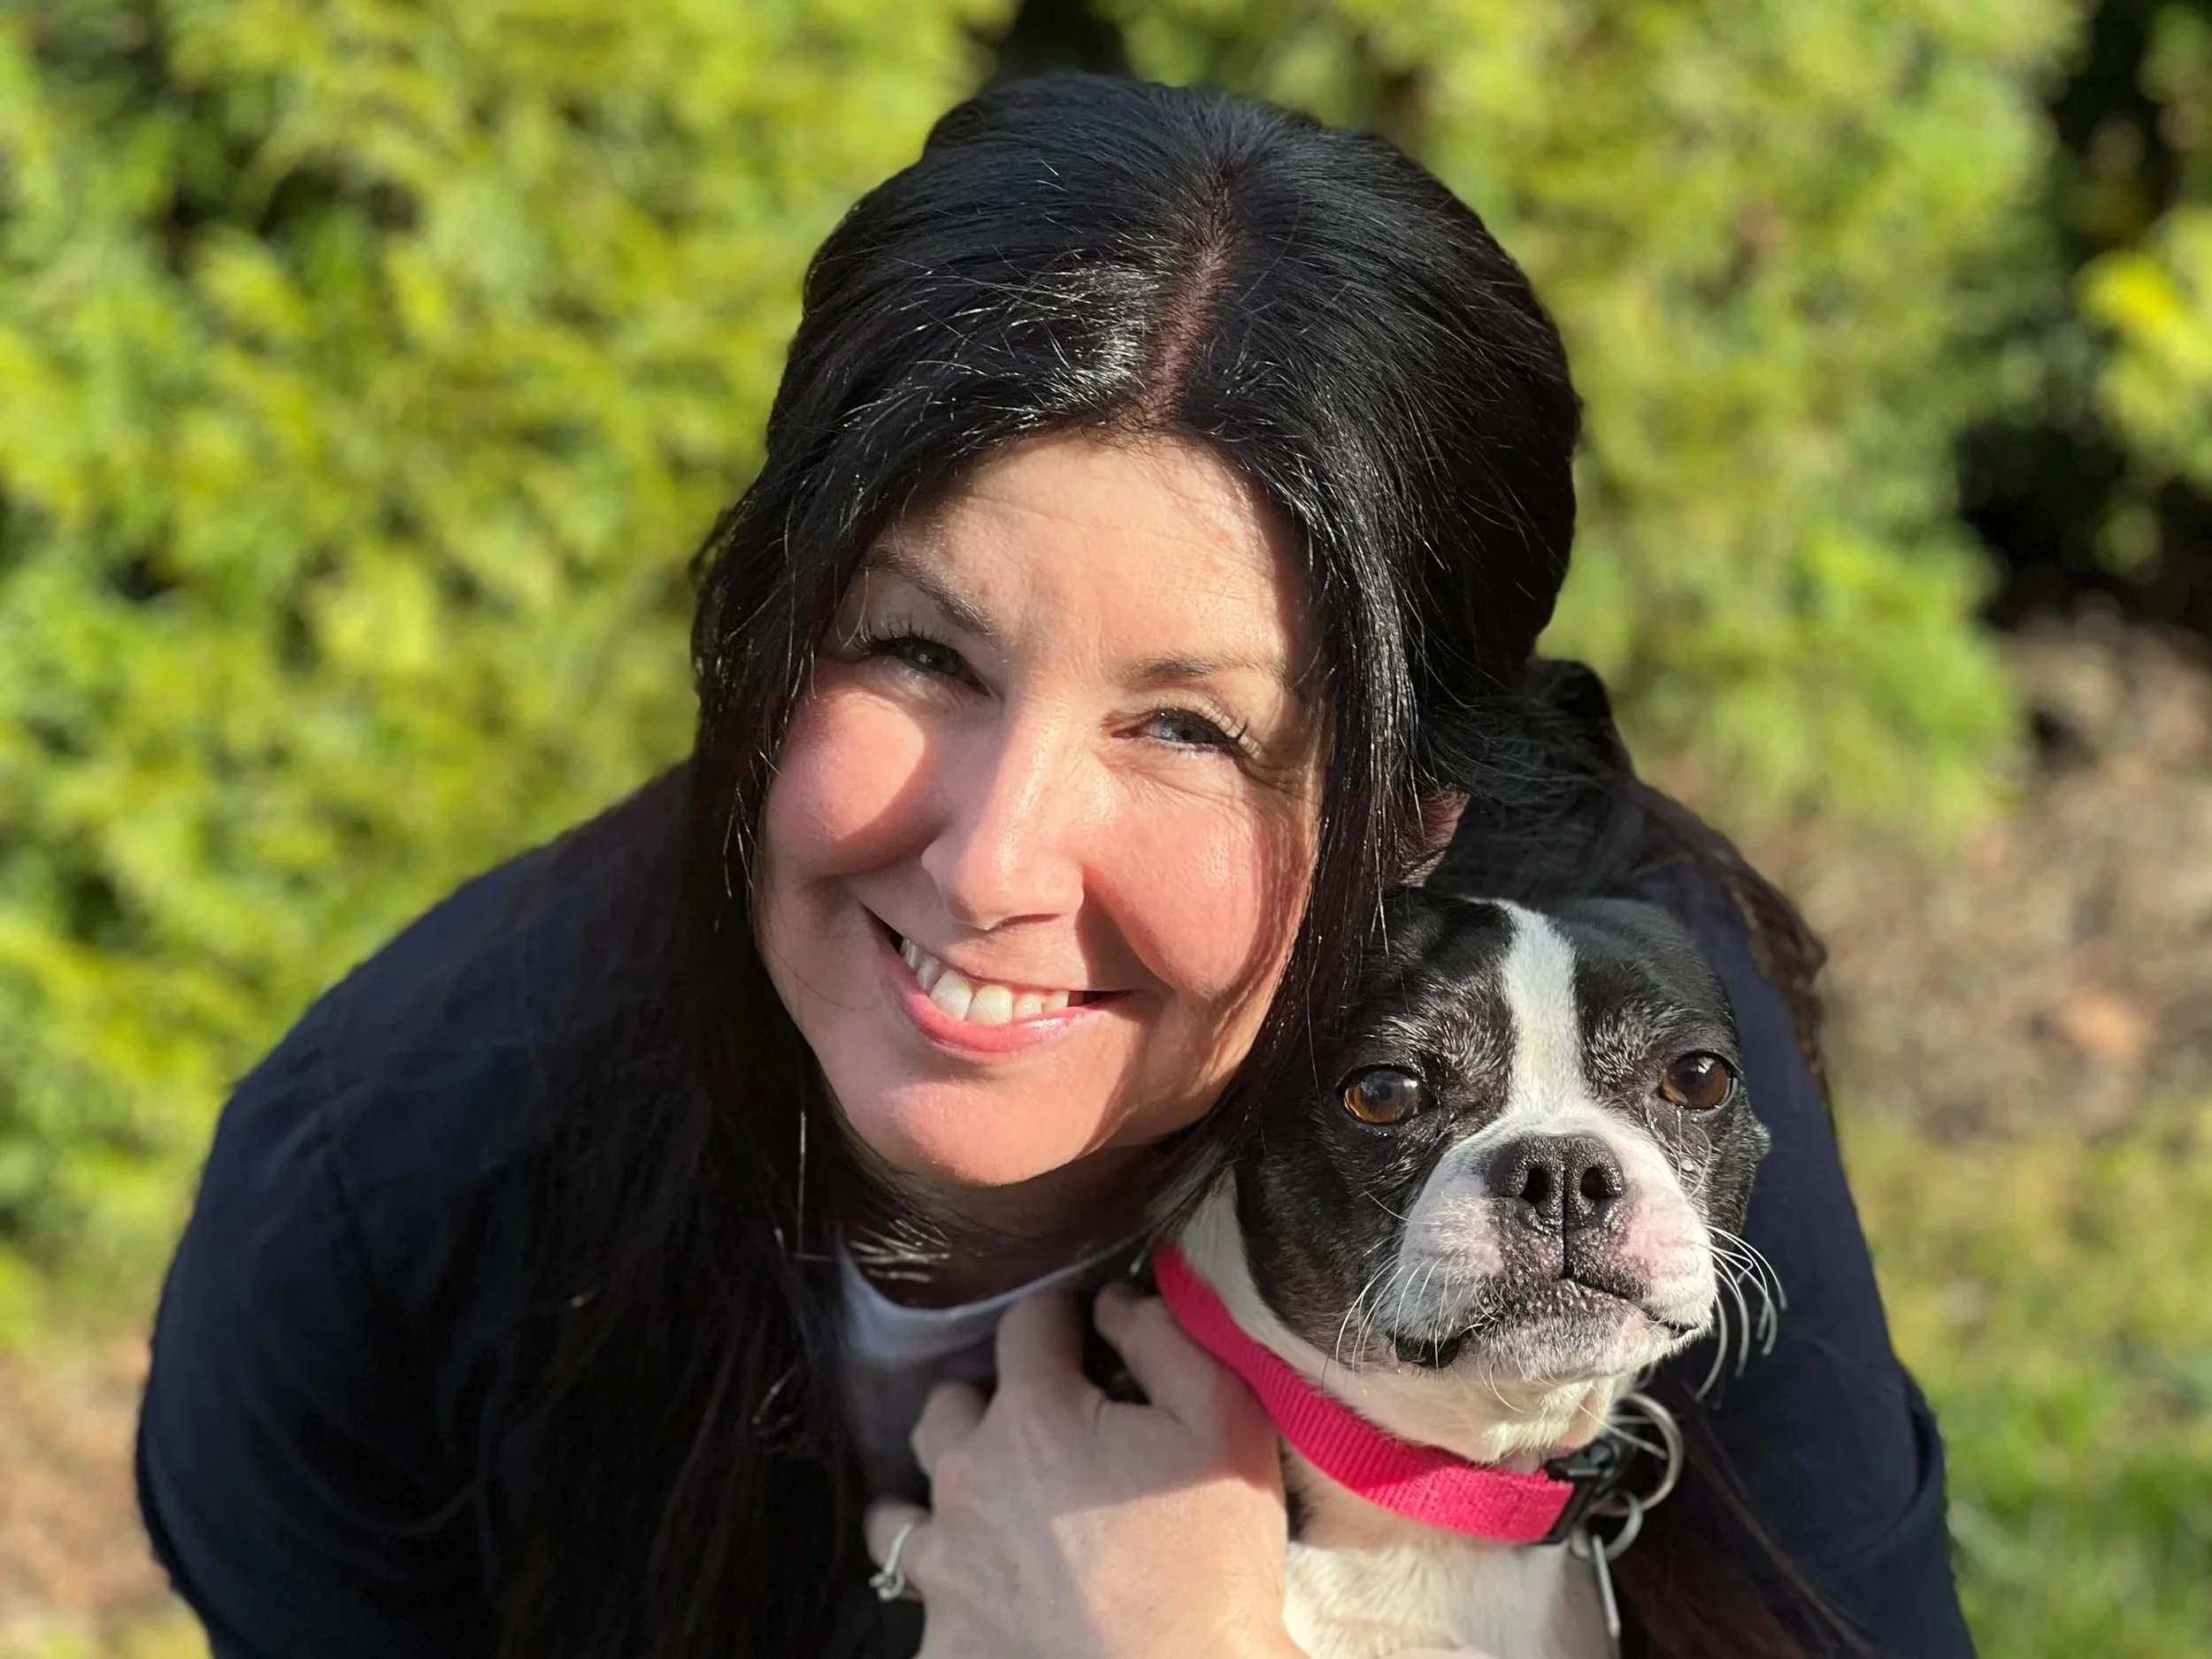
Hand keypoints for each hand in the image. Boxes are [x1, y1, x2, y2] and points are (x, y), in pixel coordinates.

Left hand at [863, 1281, 1303, 1658]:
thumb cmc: (1214, 1564)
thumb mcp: (1224, 1422)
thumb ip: (1164, 1337)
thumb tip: (1115, 1299)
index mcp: (1033, 1418)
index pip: (1027, 1322)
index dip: (1065, 1320)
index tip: (1090, 1341)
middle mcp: (968, 1481)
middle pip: (947, 1407)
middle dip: (992, 1406)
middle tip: (1048, 1437)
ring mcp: (945, 1567)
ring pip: (902, 1506)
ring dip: (944, 1498)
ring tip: (993, 1515)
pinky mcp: (941, 1643)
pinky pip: (916, 1602)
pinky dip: (949, 1592)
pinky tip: (991, 1596)